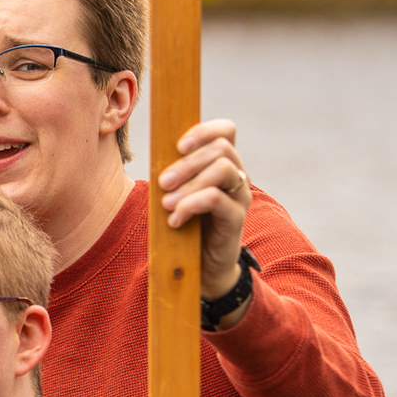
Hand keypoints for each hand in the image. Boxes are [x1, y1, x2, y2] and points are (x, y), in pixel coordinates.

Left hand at [157, 118, 249, 302]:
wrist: (201, 266)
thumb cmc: (186, 223)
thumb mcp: (177, 192)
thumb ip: (174, 172)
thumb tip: (156, 151)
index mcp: (224, 163)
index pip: (226, 131)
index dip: (204, 131)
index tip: (178, 146)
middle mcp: (237, 175)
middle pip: (222, 148)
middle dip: (187, 162)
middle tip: (162, 183)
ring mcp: (240, 196)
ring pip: (223, 169)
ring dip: (188, 183)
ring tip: (166, 204)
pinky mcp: (237, 218)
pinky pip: (217, 199)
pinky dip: (191, 205)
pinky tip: (175, 220)